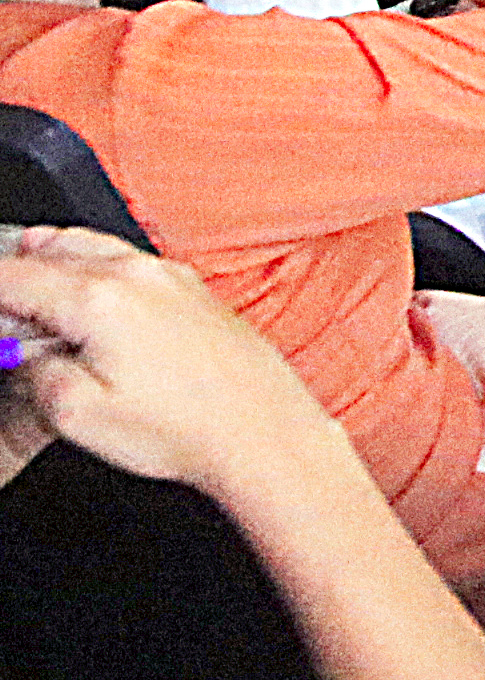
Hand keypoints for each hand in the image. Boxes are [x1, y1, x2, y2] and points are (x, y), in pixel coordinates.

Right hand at [0, 228, 355, 502]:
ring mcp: (171, 278)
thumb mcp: (77, 414)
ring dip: (54, 256)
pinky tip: (91, 291)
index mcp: (99, 299)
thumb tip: (26, 355)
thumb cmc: (187, 427)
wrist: (263, 431)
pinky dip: (97, 265)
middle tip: (3, 302)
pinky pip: (130, 261)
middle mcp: (138, 275)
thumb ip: (34, 373)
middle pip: (52, 250)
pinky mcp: (194, 290)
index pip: (14, 277)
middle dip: (16, 268)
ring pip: (94, 247)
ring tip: (29, 273)